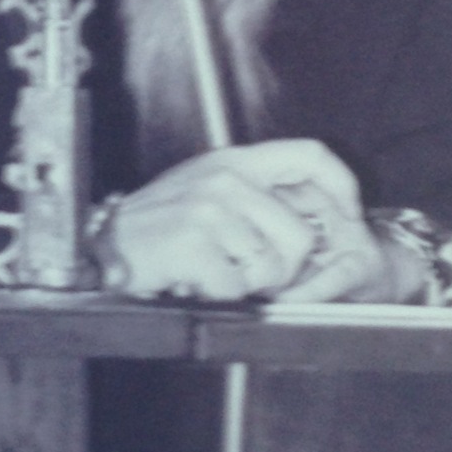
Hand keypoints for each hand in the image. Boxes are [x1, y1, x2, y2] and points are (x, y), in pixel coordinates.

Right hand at [98, 140, 426, 303]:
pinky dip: (219, 295)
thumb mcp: (206, 190)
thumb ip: (254, 196)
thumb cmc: (156, 227)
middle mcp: (227, 178)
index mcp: (236, 162)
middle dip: (284, 270)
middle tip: (248, 272)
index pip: (310, 155)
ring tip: (213, 270)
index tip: (349, 216)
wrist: (102, 246)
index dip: (341, 185)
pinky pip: (237, 287)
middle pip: (300, 235)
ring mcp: (210, 209)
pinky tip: (194, 280)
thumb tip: (313, 221)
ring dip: (246, 284)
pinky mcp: (194, 242)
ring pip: (271, 268)